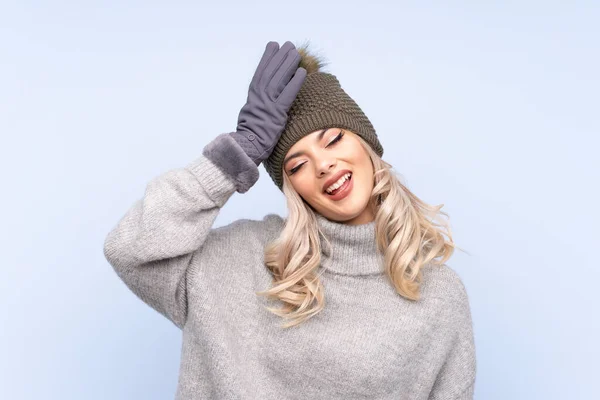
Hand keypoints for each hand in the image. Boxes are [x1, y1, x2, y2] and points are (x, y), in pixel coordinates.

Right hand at [230, 41, 306, 165]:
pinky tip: (302, 72)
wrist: (248, 147)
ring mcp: (268, 104)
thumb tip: (263, 97)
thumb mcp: (251, 114)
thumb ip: (258, 103)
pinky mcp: (277, 113)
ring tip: (296, 53)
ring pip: (279, 79)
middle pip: (271, 72)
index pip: (261, 72)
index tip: (273, 46)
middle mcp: (259, 97)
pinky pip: (288, 94)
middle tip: (288, 45)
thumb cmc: (250, 134)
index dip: (267, 58)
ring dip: (288, 64)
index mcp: (253, 96)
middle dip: (279, 57)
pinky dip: (295, 82)